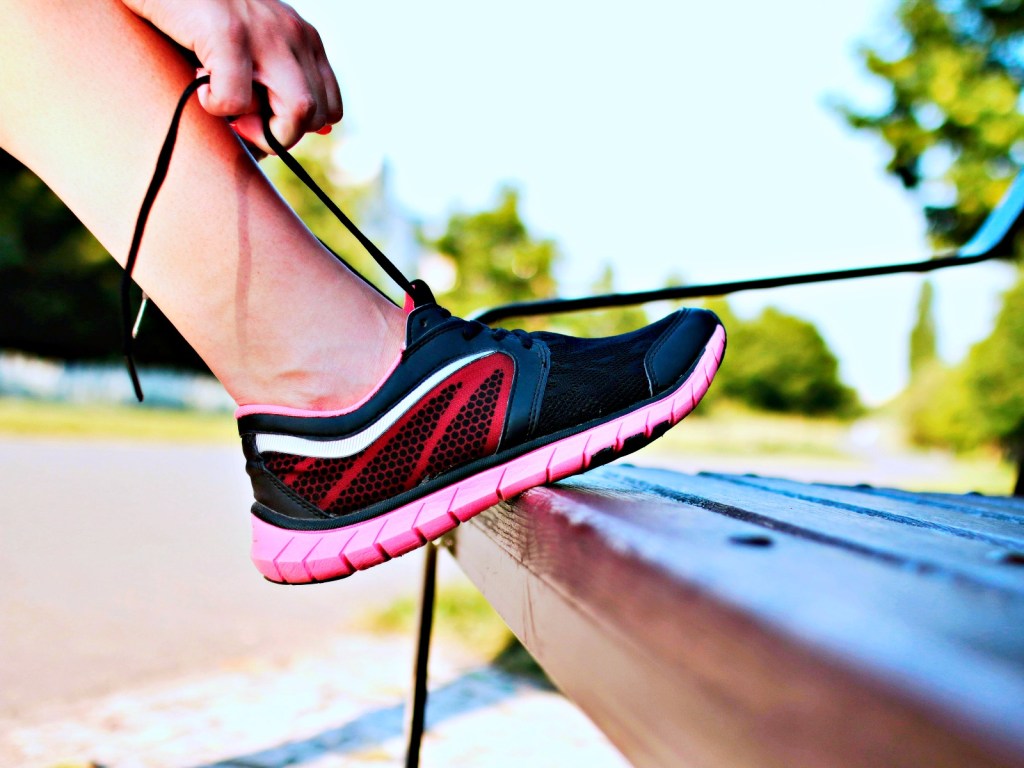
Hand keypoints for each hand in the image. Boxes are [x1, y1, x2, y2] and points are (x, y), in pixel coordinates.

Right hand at [122, 0, 341, 152]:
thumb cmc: (196, 15)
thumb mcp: (247, 47)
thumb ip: (268, 84)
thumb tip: (270, 147)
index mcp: (304, 39)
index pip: (329, 107)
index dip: (297, 128)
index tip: (260, 121)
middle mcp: (295, 34)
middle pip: (317, 115)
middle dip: (279, 135)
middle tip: (240, 121)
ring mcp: (267, 33)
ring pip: (299, 111)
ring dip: (260, 129)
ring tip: (224, 105)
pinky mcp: (230, 33)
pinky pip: (238, 100)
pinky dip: (216, 106)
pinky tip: (198, 82)